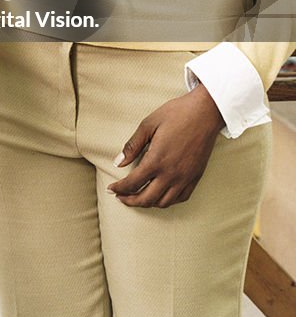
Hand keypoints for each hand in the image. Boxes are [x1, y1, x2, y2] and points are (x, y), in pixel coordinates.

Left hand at [108, 85, 225, 207]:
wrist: (205, 113)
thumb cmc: (176, 114)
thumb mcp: (148, 124)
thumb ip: (132, 146)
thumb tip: (118, 162)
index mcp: (156, 160)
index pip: (133, 183)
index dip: (120, 188)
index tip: (112, 189)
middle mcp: (171, 174)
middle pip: (147, 199)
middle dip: (130, 201)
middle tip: (121, 197)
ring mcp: (185, 178)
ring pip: (164, 202)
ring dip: (148, 203)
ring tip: (138, 197)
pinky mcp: (196, 177)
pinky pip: (181, 198)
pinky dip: (168, 201)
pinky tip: (160, 195)